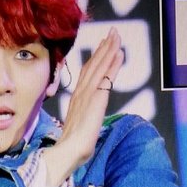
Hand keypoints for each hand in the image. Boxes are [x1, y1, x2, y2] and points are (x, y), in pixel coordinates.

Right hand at [44, 27, 123, 185]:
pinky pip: (106, 78)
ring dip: (109, 50)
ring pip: (100, 68)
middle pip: (93, 66)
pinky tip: (119, 53)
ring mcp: (88, 96)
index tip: (103, 45)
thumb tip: (83, 125)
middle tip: (112, 32)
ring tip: (116, 36)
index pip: (88, 75)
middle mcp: (81, 94)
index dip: (96, 59)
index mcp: (77, 100)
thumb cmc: (72, 148)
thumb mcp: (79, 130)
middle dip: (104, 48)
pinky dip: (113, 64)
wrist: (67, 153)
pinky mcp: (96, 101)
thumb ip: (82, 121)